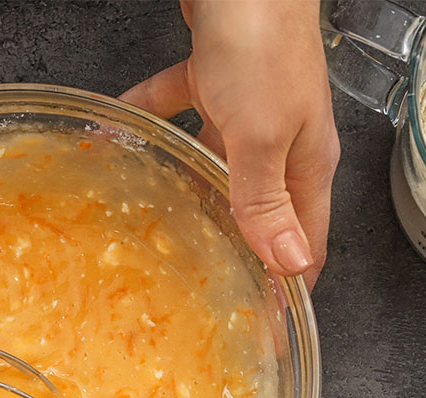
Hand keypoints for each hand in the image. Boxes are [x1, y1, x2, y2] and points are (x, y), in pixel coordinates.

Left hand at [122, 0, 339, 288]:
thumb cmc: (263, 46)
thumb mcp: (263, 136)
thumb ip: (266, 200)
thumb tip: (289, 266)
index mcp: (307, 164)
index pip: (306, 241)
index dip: (285, 285)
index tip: (257, 323)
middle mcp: (282, 142)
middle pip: (259, 209)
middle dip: (232, 247)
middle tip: (196, 284)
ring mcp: (249, 109)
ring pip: (216, 165)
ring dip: (187, 188)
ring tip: (152, 221)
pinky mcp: (216, 77)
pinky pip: (179, 108)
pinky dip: (151, 119)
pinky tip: (119, 130)